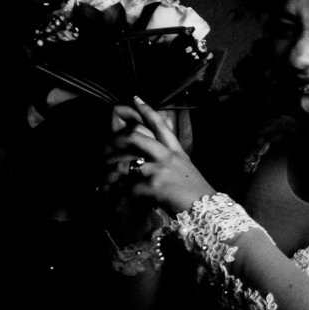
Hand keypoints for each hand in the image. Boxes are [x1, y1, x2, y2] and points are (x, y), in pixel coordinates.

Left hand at [105, 97, 213, 214]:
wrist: (206, 211)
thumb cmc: (196, 193)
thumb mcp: (187, 167)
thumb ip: (173, 155)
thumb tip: (163, 141)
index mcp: (176, 151)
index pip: (161, 125)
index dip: (147, 110)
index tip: (134, 98)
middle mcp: (167, 157)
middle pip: (135, 137)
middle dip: (115, 140)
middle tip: (104, 146)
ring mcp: (160, 170)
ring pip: (126, 163)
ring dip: (111, 171)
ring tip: (102, 177)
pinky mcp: (154, 186)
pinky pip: (128, 187)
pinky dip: (118, 193)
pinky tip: (111, 196)